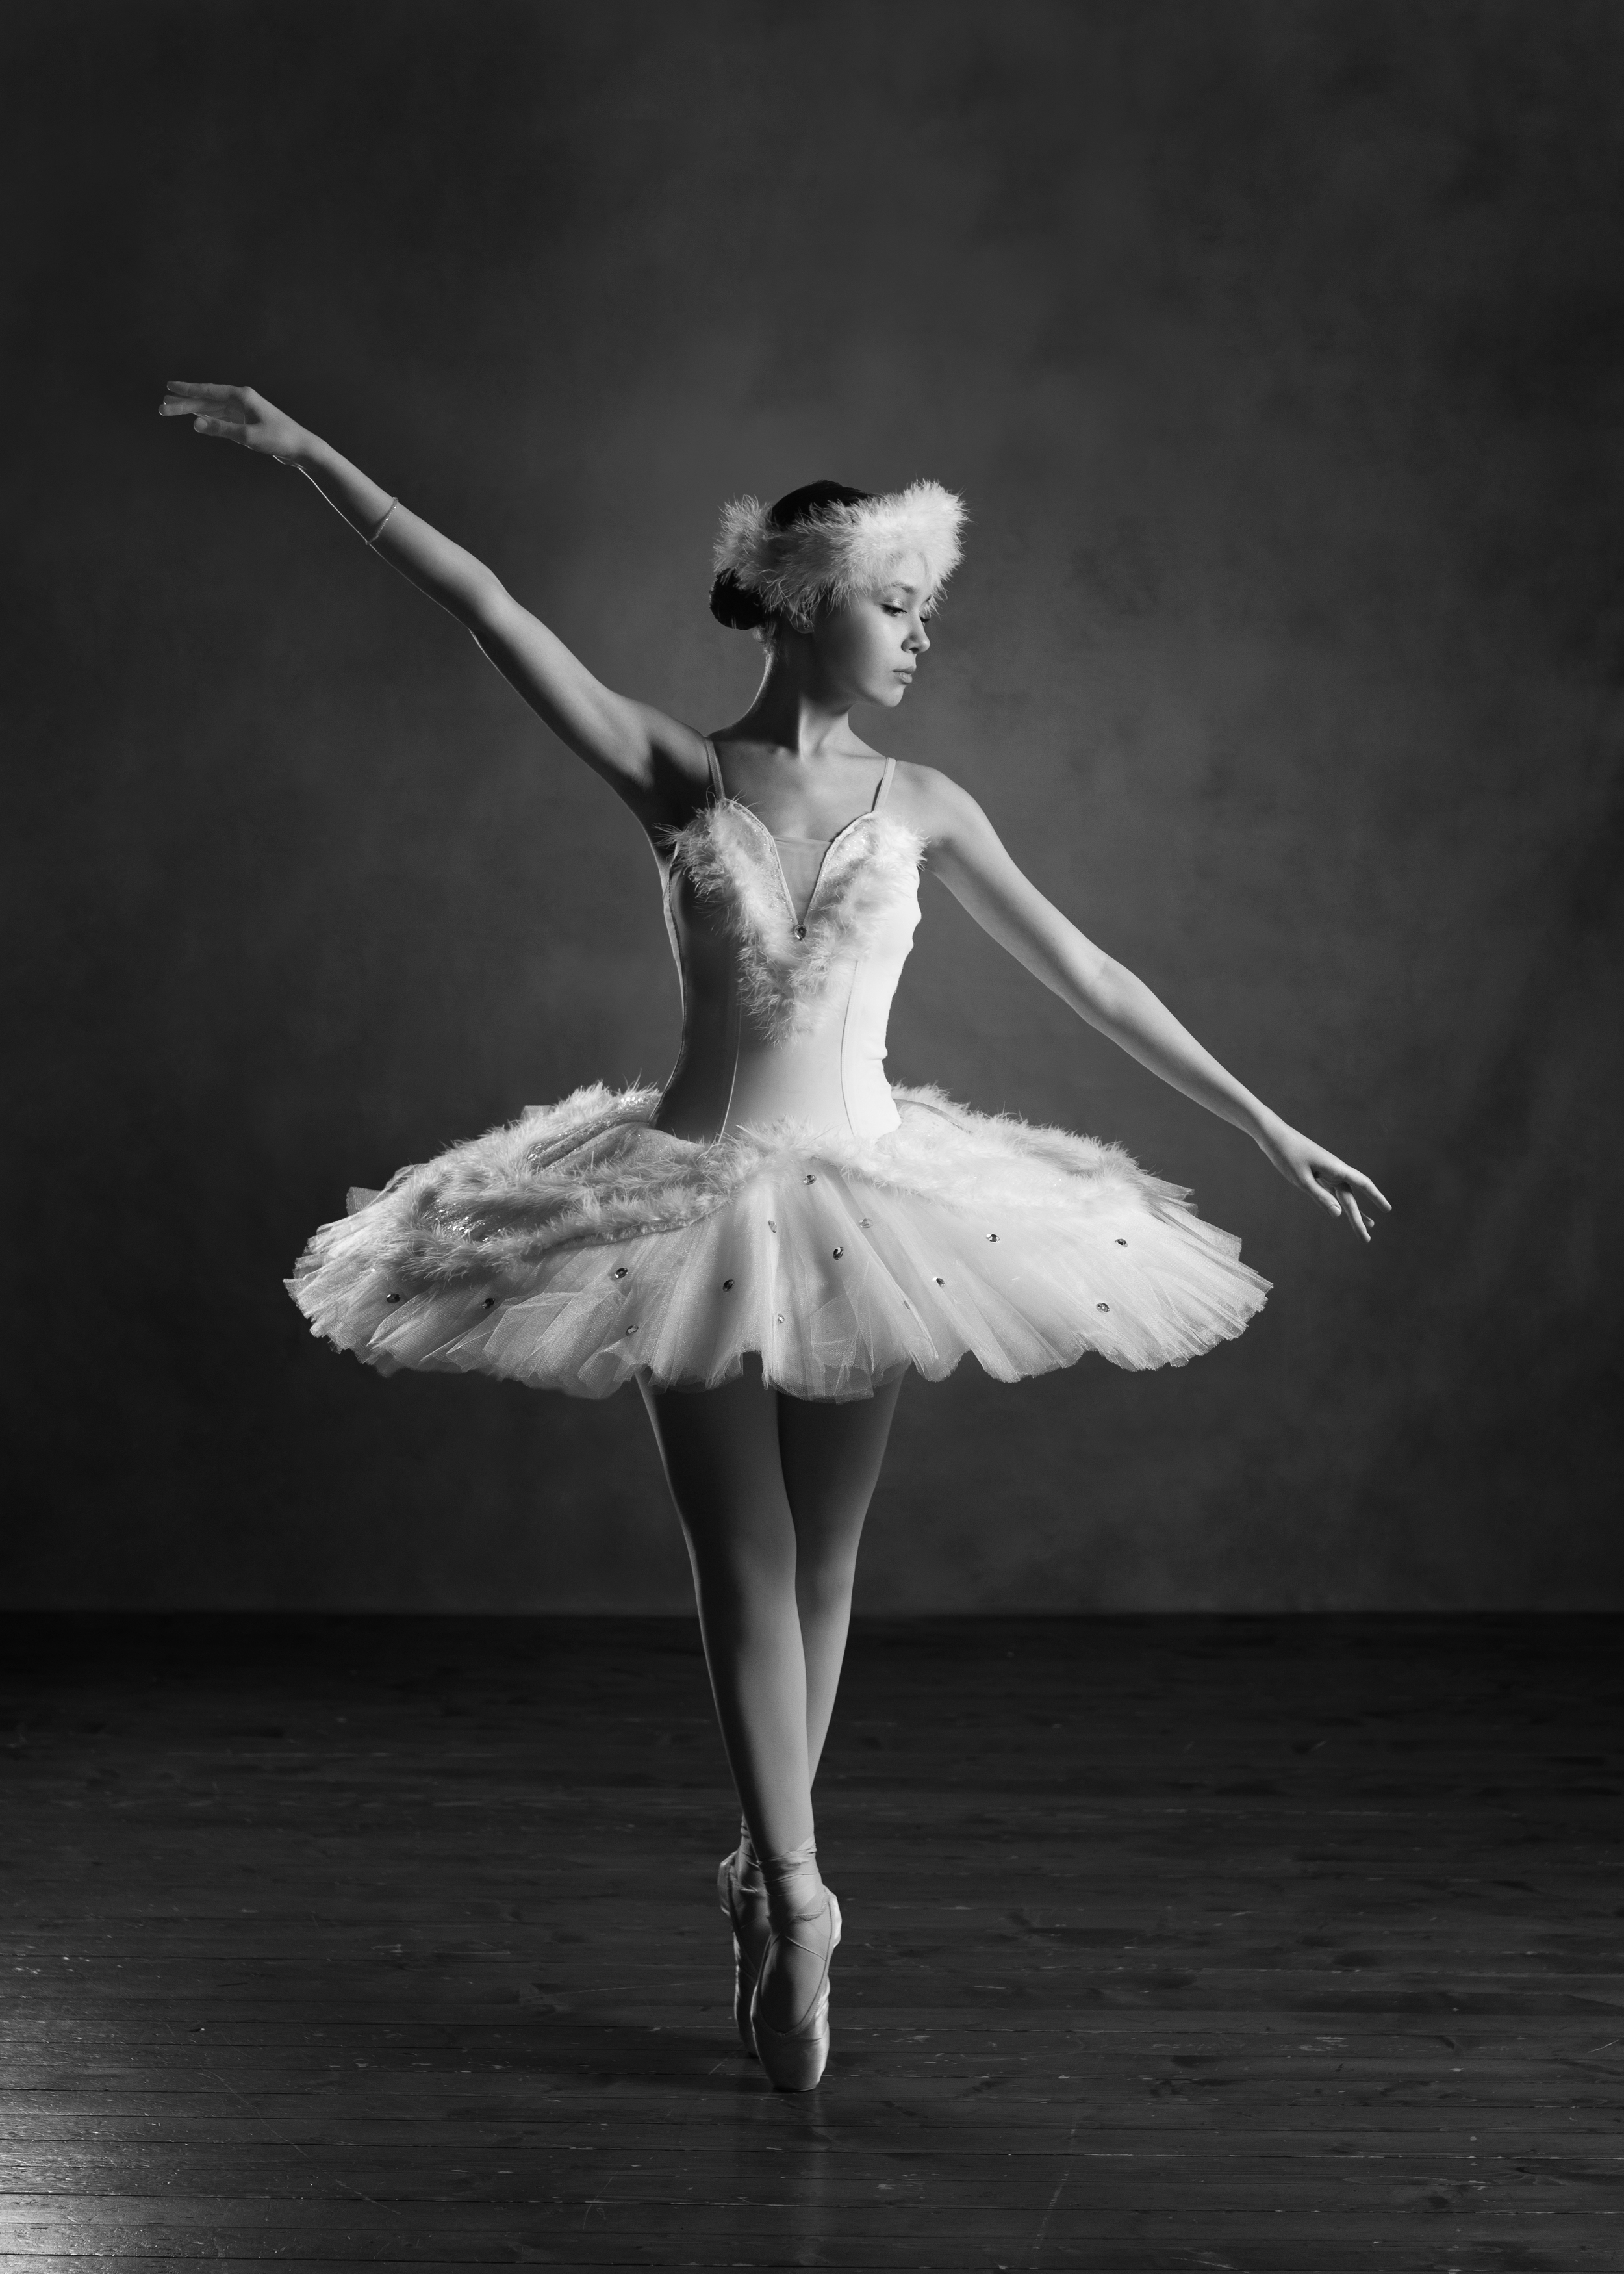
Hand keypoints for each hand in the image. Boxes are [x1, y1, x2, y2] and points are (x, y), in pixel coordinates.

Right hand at [159, 382, 307, 463]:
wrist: (301, 448)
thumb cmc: (278, 440)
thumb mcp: (247, 437)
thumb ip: (221, 429)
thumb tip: (195, 424)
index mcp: (242, 396)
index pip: (208, 391)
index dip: (187, 390)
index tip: (168, 387)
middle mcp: (242, 399)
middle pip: (206, 400)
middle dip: (183, 403)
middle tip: (161, 407)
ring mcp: (244, 410)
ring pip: (212, 408)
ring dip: (192, 410)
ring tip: (171, 411)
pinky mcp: (247, 421)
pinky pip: (221, 416)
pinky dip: (207, 416)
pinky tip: (195, 416)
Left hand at [1254, 1117, 1390, 1242]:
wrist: (1274, 1137)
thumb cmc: (1287, 1155)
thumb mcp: (1302, 1179)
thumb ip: (1320, 1197)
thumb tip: (1338, 1215)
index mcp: (1336, 1168)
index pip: (1363, 1184)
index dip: (1376, 1197)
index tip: (1387, 1210)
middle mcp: (1335, 1170)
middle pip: (1351, 1198)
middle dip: (1359, 1219)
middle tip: (1366, 1240)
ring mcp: (1327, 1172)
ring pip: (1343, 1196)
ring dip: (1353, 1212)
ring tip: (1368, 1226)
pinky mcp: (1317, 1174)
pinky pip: (1332, 1191)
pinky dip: (1338, 1202)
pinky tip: (1342, 1212)